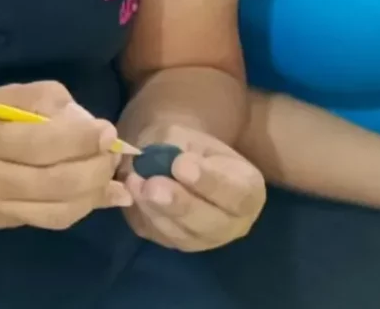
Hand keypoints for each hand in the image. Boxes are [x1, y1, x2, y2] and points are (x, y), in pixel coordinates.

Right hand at [0, 81, 131, 230]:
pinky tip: (104, 196)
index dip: (78, 138)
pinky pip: (50, 220)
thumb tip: (82, 117)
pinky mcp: (1, 223)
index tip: (107, 130)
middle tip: (114, 152)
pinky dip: (83, 208)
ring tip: (113, 173)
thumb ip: (34, 99)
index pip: (36, 142)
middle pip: (51, 180)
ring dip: (95, 191)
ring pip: (56, 207)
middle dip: (93, 167)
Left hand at [121, 124, 265, 251]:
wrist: (168, 158)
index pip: (239, 193)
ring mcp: (205, 238)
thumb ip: (178, 149)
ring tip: (134, 183)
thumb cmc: (185, 143)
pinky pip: (161, 236)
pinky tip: (131, 193)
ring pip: (185, 235)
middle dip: (180, 204)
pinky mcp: (175, 243)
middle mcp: (233, 221)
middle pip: (213, 223)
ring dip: (156, 211)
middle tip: (153, 185)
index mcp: (248, 188)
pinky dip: (144, 215)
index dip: (210, 182)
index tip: (181, 165)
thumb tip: (167, 165)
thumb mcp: (185, 135)